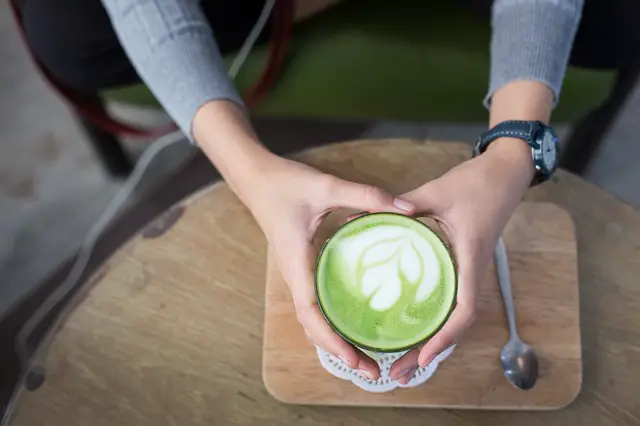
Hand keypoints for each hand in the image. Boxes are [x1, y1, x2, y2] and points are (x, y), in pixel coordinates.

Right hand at [246, 156, 415, 378]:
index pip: (311, 313)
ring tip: (366, 359)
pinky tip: (352, 324)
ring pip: (313, 318)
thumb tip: (408, 210)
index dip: (332, 340)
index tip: (356, 360)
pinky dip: (331, 322)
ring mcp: (297, 273)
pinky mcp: (301, 267)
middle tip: (372, 372)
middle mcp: (295, 275)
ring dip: (335, 341)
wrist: (255, 178)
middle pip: (313, 326)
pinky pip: (315, 302)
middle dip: (339, 352)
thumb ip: (366, 196)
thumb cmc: (285, 184)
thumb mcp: (327, 186)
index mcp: (297, 263)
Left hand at [389, 140, 533, 383]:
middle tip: (398, 374)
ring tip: (402, 362)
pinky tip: (413, 327)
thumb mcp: (436, 191)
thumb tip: (366, 214)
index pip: (463, 309)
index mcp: (469, 257)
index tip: (423, 358)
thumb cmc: (477, 182)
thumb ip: (403, 204)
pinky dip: (434, 321)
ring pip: (453, 316)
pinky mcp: (464, 264)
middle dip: (429, 353)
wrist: (506, 173)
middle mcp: (472, 271)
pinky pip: (451, 300)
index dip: (445, 337)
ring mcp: (469, 270)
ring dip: (431, 342)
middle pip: (456, 325)